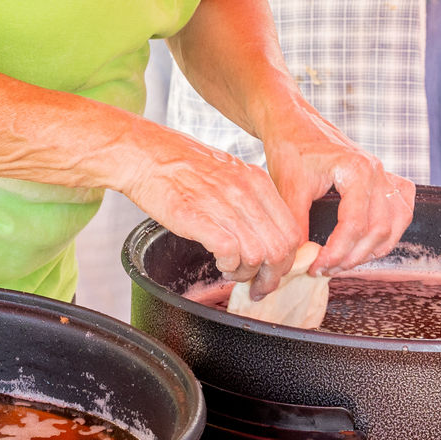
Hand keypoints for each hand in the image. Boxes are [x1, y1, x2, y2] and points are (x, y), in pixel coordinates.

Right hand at [115, 121, 301, 287]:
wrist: (147, 154)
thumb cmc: (184, 166)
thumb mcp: (230, 173)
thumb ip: (252, 199)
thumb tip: (267, 233)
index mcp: (258, 181)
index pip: (292, 230)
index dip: (288, 259)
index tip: (276, 272)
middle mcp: (246, 192)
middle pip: (280, 248)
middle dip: (272, 275)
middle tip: (258, 285)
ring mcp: (223, 203)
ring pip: (258, 255)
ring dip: (246, 273)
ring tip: (233, 271)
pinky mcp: (198, 217)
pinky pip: (230, 252)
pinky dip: (228, 266)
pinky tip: (220, 263)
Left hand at [261, 106, 414, 286]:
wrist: (294, 123)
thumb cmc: (290, 149)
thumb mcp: (288, 187)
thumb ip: (296, 226)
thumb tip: (299, 263)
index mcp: (356, 170)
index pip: (355, 225)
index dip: (337, 253)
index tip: (316, 266)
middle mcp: (377, 171)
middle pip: (378, 230)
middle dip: (352, 257)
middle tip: (324, 268)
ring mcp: (384, 174)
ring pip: (395, 225)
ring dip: (372, 249)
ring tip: (343, 261)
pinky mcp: (384, 178)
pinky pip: (401, 210)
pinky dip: (391, 231)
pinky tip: (370, 242)